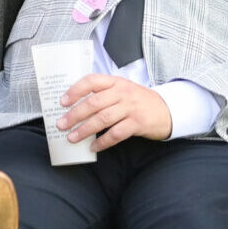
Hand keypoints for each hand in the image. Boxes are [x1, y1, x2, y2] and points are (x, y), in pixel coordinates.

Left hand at [56, 74, 173, 152]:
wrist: (167, 110)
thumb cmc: (138, 101)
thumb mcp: (122, 90)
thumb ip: (103, 94)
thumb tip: (75, 108)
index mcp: (115, 82)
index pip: (91, 81)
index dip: (75, 91)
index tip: (62, 102)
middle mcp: (122, 92)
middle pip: (94, 103)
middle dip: (75, 115)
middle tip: (61, 125)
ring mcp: (131, 108)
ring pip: (103, 119)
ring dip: (85, 130)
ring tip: (72, 137)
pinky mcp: (137, 123)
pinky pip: (116, 134)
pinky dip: (103, 142)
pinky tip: (93, 147)